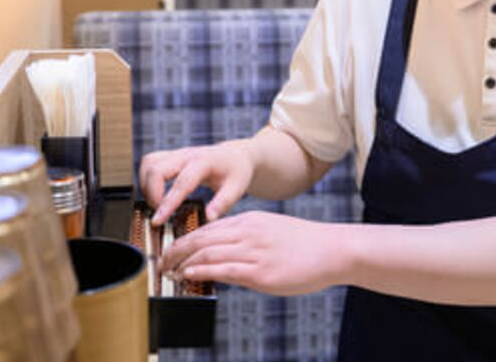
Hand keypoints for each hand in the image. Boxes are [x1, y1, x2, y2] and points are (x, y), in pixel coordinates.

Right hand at [139, 141, 253, 225]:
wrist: (236, 155)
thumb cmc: (237, 172)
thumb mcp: (237, 188)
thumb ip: (223, 203)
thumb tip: (208, 218)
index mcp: (204, 162)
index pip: (181, 183)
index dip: (167, 203)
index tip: (157, 221)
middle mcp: (186, 154)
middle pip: (156, 168)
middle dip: (151, 193)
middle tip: (160, 213)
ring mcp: (176, 153)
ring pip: (148, 162)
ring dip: (146, 185)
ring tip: (156, 204)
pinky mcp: (170, 156)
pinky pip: (149, 162)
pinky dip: (146, 178)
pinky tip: (156, 194)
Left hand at [159, 211, 348, 295]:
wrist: (333, 249)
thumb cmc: (305, 244)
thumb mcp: (270, 231)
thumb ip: (246, 239)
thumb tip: (225, 255)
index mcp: (249, 221)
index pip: (207, 228)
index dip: (184, 240)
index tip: (172, 250)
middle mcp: (248, 233)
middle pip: (201, 238)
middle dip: (177, 250)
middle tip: (163, 261)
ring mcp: (254, 252)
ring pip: (207, 253)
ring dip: (183, 263)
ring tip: (170, 271)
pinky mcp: (261, 272)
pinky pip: (224, 269)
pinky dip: (201, 271)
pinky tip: (188, 274)